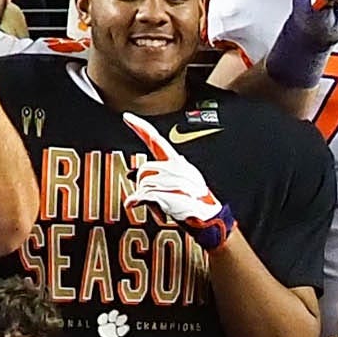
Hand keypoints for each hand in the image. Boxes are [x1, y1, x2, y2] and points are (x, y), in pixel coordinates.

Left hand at [120, 112, 227, 241]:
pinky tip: (135, 204)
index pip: (156, 139)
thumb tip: (159, 171)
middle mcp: (174, 167)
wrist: (210, 219)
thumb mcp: (186, 182)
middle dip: (145, 186)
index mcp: (177, 161)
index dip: (140, 127)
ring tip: (163, 206)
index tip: (128, 117)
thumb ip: (170, 173)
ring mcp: (169, 180)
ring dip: (147, 198)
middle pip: (143, 170)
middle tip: (160, 199)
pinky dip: (136, 200)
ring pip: (142, 184)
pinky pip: (141, 194)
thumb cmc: (199, 203)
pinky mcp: (164, 193)